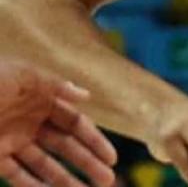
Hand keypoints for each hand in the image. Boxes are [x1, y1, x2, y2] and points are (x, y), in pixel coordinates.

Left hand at [0, 61, 116, 186]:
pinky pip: (17, 176)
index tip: (112, 159)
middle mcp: (30, 122)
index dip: (95, 141)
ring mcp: (12, 141)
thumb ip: (55, 85)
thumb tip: (86, 95)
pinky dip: (34, 186)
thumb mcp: (24, 75)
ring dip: (65, 180)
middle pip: (65, 146)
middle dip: (87, 163)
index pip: (75, 123)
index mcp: (41, 99)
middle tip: (107, 181)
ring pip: (45, 165)